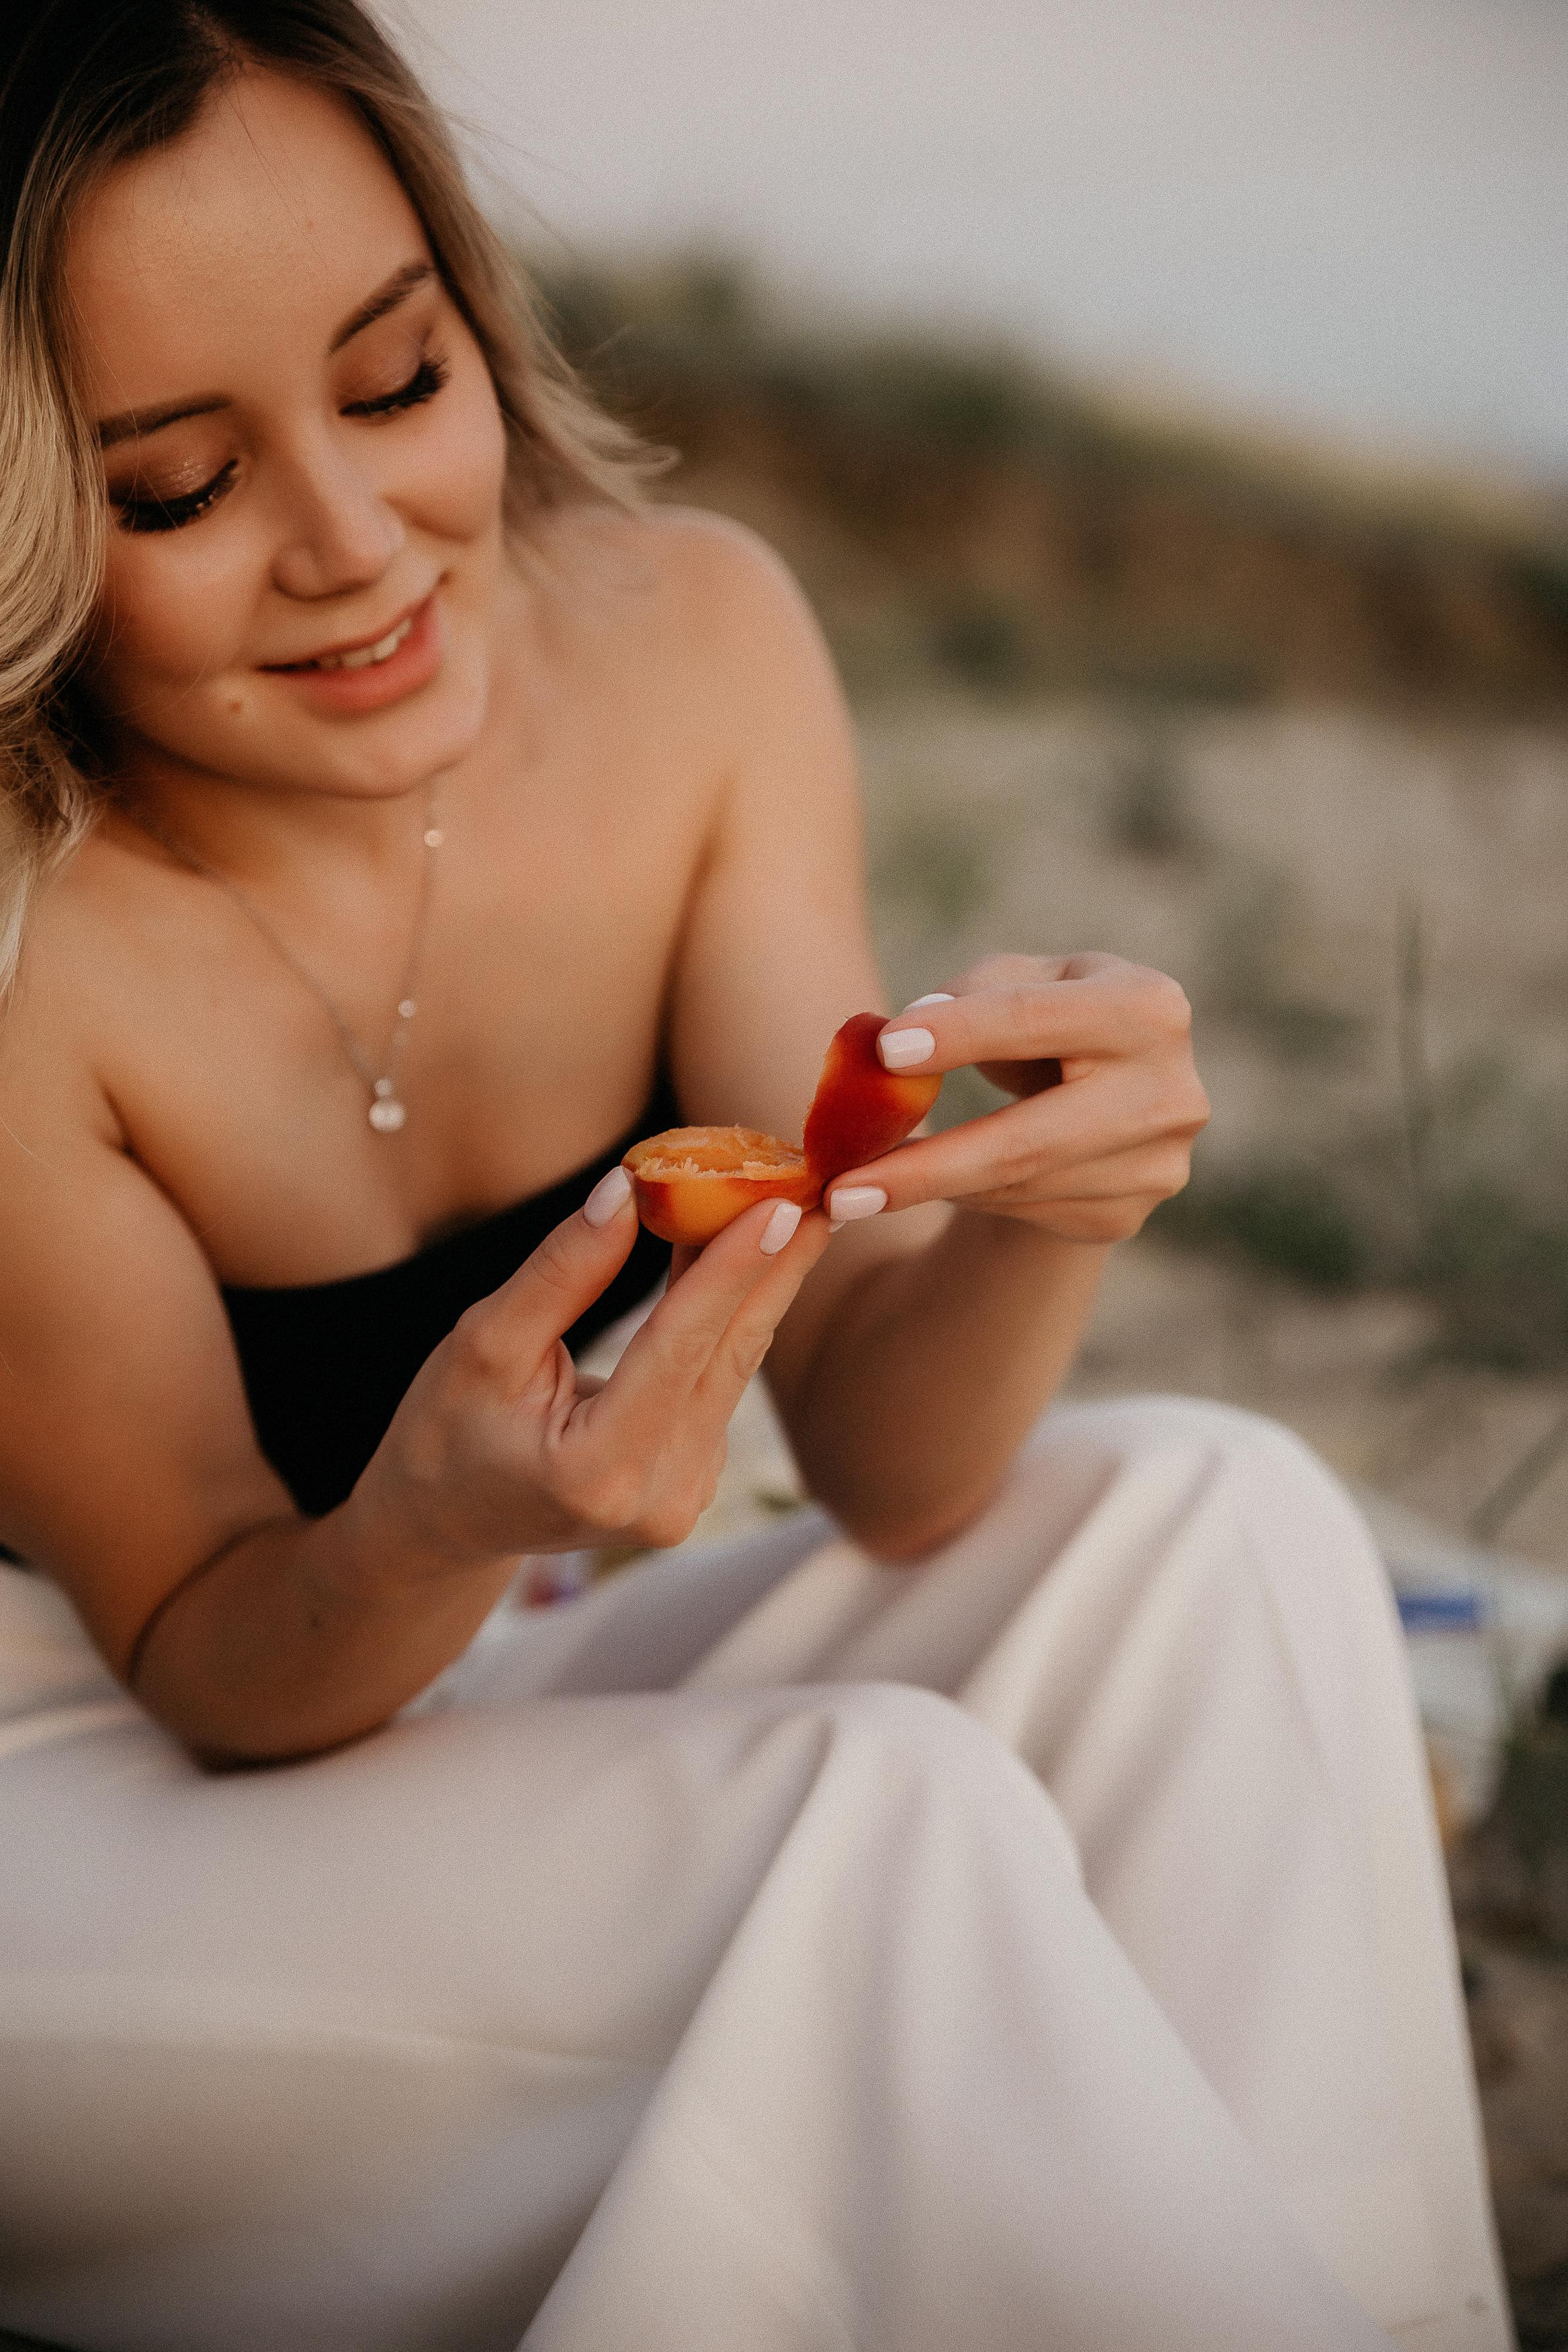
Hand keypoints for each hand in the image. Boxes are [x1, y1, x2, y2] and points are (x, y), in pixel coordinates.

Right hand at [364, 1174, 830, 1565]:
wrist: (444, 1522)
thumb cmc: (445, 1428)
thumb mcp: (483, 1344)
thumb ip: (561, 1273)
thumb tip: (625, 1189)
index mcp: (596, 1471)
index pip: (679, 1348)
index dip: (731, 1270)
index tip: (782, 1203)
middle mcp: (659, 1496)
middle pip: (728, 1355)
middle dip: (775, 1263)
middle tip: (821, 1185)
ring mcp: (684, 1498)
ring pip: (733, 1365)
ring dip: (759, 1280)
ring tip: (792, 1198)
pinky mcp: (694, 1484)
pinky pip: (720, 1381)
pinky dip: (728, 1316)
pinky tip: (743, 1255)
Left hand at [826, 952, 1208, 1245]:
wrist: (1102, 1089)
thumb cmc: (1041, 1015)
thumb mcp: (1012, 981)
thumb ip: (964, 996)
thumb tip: (894, 1053)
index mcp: (1148, 1007)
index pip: (1035, 1019)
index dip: (958, 1034)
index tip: (883, 1050)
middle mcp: (1171, 1092)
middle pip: (1029, 1140)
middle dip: (926, 1168)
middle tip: (838, 1192)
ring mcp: (1158, 1165)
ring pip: (1017, 1186)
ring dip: (932, 1186)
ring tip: (859, 1187)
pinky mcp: (1128, 1215)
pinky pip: (1023, 1213)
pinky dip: (968, 1197)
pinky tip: (938, 1181)